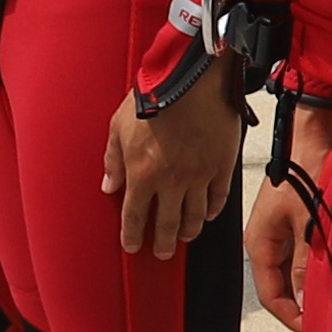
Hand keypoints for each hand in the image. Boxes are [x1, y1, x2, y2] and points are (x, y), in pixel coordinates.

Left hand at [110, 72, 239, 259]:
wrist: (190, 78)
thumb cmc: (152, 96)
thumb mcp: (118, 127)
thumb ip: (113, 160)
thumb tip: (109, 186)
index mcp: (143, 175)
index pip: (135, 218)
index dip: (132, 236)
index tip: (133, 246)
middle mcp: (172, 182)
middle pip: (168, 225)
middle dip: (164, 244)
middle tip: (163, 253)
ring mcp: (200, 176)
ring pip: (195, 216)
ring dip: (189, 231)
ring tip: (185, 236)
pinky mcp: (223, 166)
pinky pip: (219, 198)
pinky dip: (212, 211)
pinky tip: (207, 215)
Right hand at [249, 96, 331, 331]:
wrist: (312, 137)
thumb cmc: (304, 172)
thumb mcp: (307, 224)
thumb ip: (306, 264)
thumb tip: (306, 301)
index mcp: (259, 243)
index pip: (270, 295)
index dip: (290, 317)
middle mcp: (267, 242)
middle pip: (281, 287)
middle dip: (302, 306)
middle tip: (327, 322)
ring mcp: (281, 234)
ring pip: (294, 274)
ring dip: (311, 287)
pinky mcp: (296, 226)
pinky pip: (304, 258)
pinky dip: (317, 269)